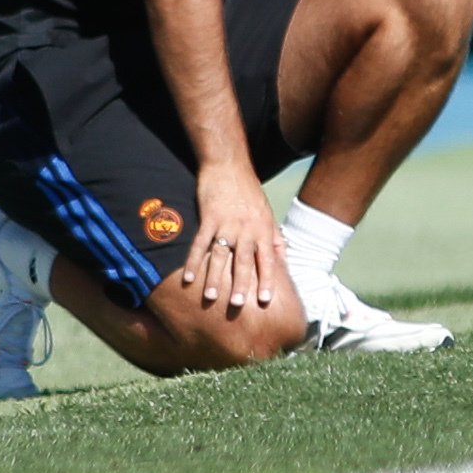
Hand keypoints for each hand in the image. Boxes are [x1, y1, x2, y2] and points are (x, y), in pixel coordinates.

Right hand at [182, 167, 285, 315]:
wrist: (229, 166)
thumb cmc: (250, 193)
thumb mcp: (268, 214)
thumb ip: (274, 238)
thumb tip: (284, 261)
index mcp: (263, 230)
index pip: (267, 260)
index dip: (268, 280)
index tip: (266, 300)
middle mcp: (247, 229)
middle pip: (244, 261)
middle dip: (242, 284)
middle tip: (238, 306)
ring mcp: (227, 224)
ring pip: (221, 255)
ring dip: (215, 278)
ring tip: (211, 298)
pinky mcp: (208, 217)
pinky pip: (199, 243)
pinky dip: (193, 260)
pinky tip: (188, 278)